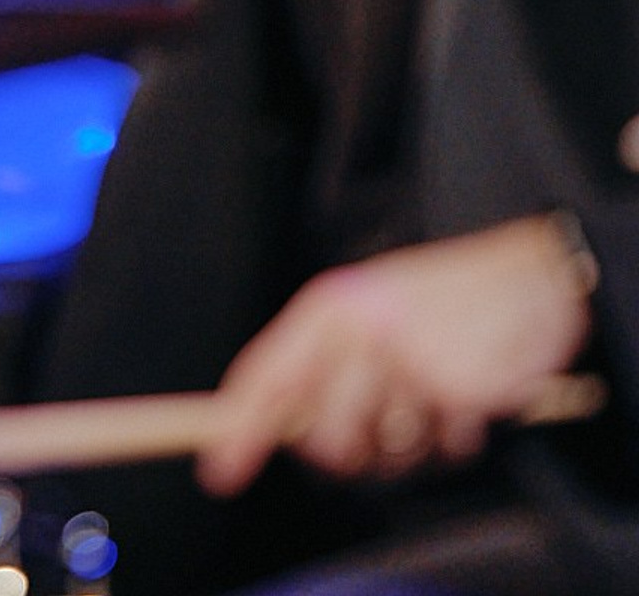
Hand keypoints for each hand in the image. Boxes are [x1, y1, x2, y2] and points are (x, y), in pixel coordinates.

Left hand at [199, 215, 594, 495]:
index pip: (268, 376)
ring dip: (413, 443)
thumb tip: (278, 429)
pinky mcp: (460, 387)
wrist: (527, 272)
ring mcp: (410, 357)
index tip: (219, 473)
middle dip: (351, 453)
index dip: (239, 430)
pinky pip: (446, 449)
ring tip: (431, 396)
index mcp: (328, 305)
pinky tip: (468, 395)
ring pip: (388, 452)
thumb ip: (320, 359)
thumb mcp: (365, 304)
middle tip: (382, 429)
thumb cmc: (439, 297)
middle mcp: (360, 329)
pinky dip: (460, 436)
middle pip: (326, 439)